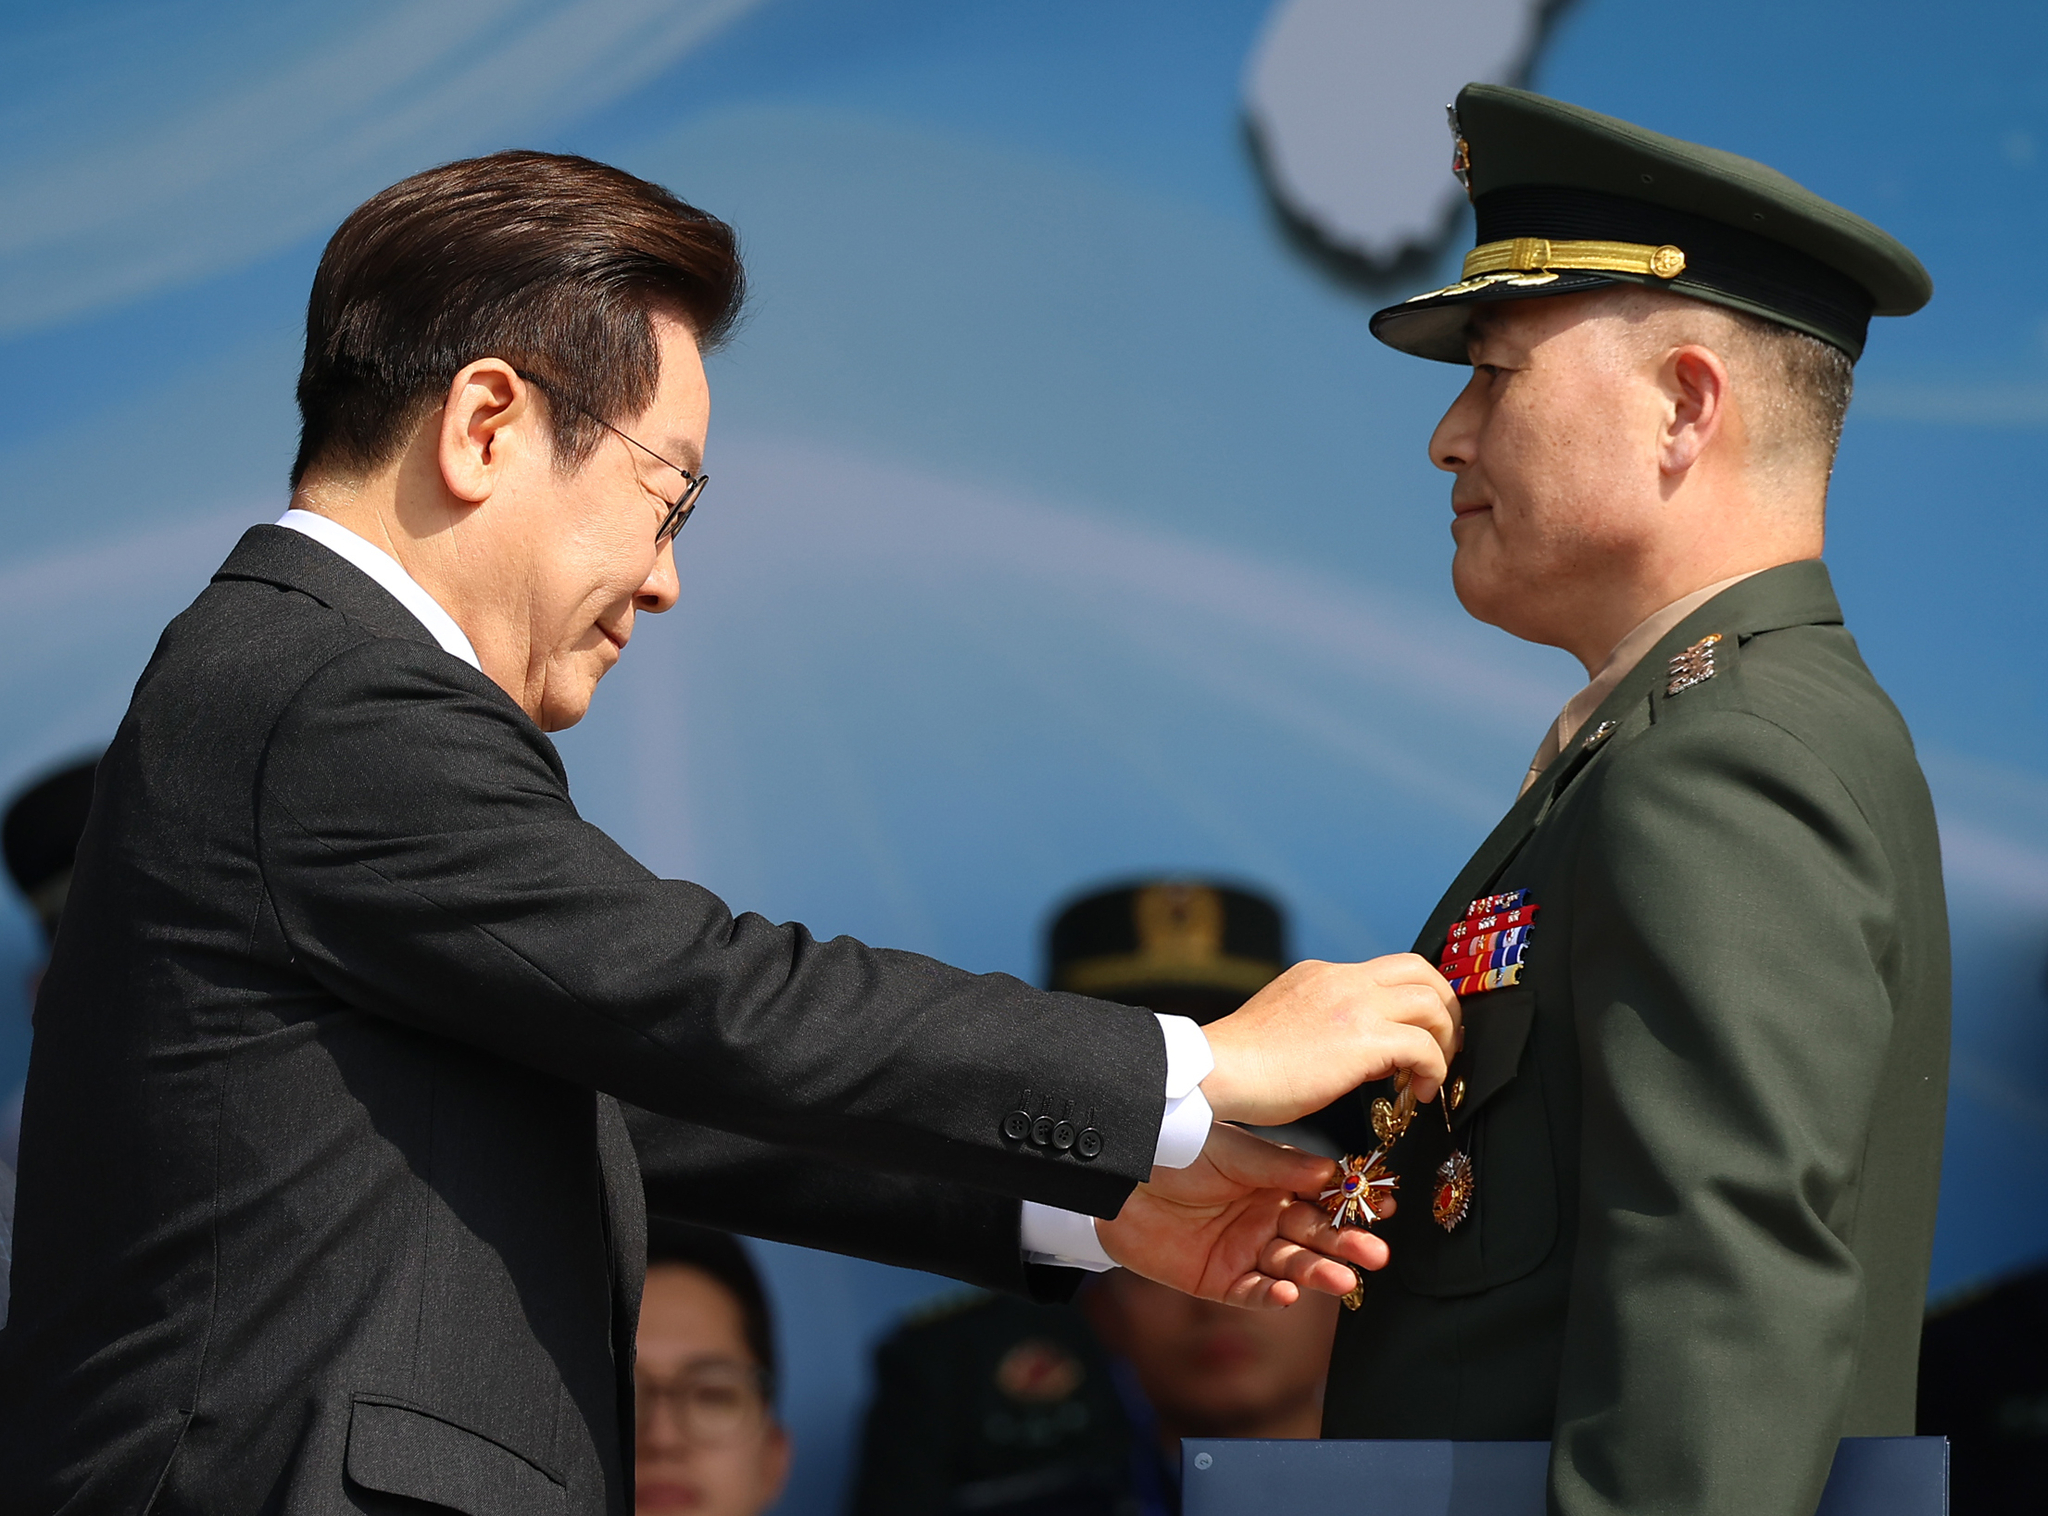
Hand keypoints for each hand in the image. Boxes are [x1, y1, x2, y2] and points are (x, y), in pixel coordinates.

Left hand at [1093, 1122, 1388, 1308]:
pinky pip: (1251, 1293)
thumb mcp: (1230, 1151)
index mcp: (1275, 1183)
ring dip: (1318, 1274)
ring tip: (1343, 1279)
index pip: (1324, 1198)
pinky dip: (1271, 1295)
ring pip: (1290, 1267)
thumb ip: (1279, 1166)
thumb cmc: (1175, 1151)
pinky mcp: (1217, 1281)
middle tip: (1376, 1255)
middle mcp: (1265, 1219)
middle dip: (1346, 1246)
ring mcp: (1243, 1252)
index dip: (1353, 1206)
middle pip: (1315, 1237)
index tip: (1385, 1209)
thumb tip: (1332, 1171)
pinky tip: (1289, 1293)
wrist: (1116, 1178)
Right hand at [1198, 953, 1460, 1126]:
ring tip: (1431, 1074)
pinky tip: (1419, 1092)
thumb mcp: (1284, 1020)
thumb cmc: (1241, 1064)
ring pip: (1431, 1002)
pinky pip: (1424, 1046)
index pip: (1388, 969)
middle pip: (1422, 971)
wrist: (1217, 1070)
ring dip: (1444, 1039)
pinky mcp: (1363, 1039)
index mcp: (1321, 974)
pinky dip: (1433, 1069)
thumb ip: (1318, 1019)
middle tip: (1443, 1046)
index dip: (1415, 998)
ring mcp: (1355, 1005)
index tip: (1418, 1031)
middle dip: (1444, 1008)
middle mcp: (1342, 979)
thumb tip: (1344, 1045)